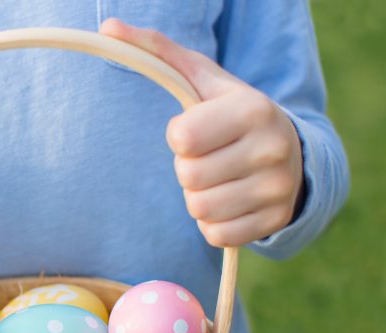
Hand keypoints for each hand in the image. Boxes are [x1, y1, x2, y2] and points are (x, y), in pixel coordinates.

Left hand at [101, 19, 304, 246]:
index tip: (197, 129)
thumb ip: (156, 52)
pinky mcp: (274, 221)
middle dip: (188, 170)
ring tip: (220, 178)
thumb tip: (108, 28)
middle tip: (210, 157)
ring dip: (198, 198)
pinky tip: (230, 200)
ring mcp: (277, 189)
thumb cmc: (230, 113)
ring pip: (200, 209)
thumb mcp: (201, 79)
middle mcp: (271, 148)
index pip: (182, 139)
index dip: (180, 137)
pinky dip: (213, 222)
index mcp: (252, 108)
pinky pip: (216, 235)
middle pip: (188, 178)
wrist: (292, 154)